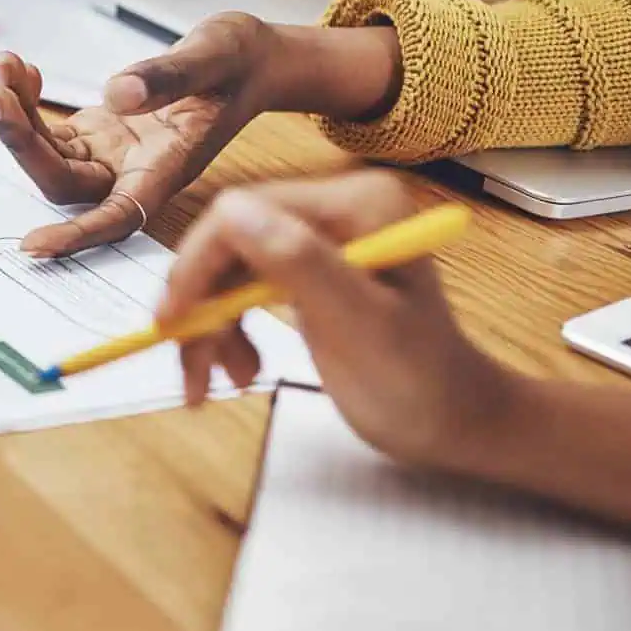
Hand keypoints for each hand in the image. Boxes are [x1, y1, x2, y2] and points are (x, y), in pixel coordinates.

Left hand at [0, 14, 286, 257]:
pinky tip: (23, 69)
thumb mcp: (215, 55)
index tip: (33, 246)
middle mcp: (135, 172)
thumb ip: (170, 76)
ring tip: (4, 65)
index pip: (117, 217)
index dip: (76, 236)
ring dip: (17, 116)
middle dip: (22, 142)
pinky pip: (51, 131)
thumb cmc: (243, 62)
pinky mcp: (100, 132)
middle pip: (64, 182)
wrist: (251, 59)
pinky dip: (28, 101)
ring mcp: (113, 154)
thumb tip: (117, 95)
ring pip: (50, 156)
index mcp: (168, 169)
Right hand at [160, 174, 513, 468]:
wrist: (455, 425)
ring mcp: (319, 240)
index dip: (199, 265)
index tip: (174, 322)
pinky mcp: (306, 272)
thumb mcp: (360, 325)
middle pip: (230, 241)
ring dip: (212, 328)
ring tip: (221, 382)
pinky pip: (242, 289)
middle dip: (203, 305)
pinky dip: (227, 332)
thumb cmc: (420, 382)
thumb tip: (231, 211)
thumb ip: (299, 263)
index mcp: (355, 205)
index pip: (244, 213)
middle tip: (188, 363)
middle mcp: (334, 209)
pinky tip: (239, 370)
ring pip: (227, 270)